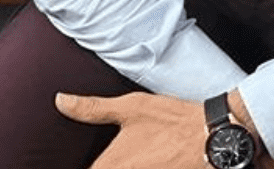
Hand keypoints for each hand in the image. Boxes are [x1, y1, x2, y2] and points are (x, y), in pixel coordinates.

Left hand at [55, 90, 205, 167]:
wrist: (211, 136)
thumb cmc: (173, 121)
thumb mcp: (131, 107)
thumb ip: (92, 108)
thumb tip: (61, 101)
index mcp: (110, 167)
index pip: (84, 174)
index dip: (83, 167)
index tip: (83, 160)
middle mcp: (123, 178)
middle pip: (101, 174)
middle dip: (105, 166)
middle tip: (126, 151)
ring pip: (120, 177)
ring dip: (125, 168)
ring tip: (140, 156)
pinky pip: (141, 178)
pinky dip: (141, 170)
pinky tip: (149, 161)